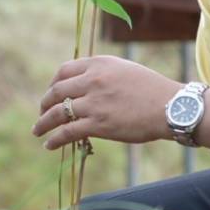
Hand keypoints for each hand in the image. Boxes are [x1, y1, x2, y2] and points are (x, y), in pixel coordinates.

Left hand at [33, 55, 181, 150]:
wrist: (171, 107)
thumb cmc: (153, 90)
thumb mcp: (125, 70)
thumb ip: (103, 74)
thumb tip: (85, 86)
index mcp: (99, 64)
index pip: (64, 70)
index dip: (53, 83)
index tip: (51, 94)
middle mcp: (93, 80)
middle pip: (57, 91)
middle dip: (44, 104)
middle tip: (41, 114)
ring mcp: (95, 102)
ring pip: (58, 112)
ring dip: (43, 123)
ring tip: (37, 131)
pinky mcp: (99, 124)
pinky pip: (68, 131)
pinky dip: (55, 139)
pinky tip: (49, 145)